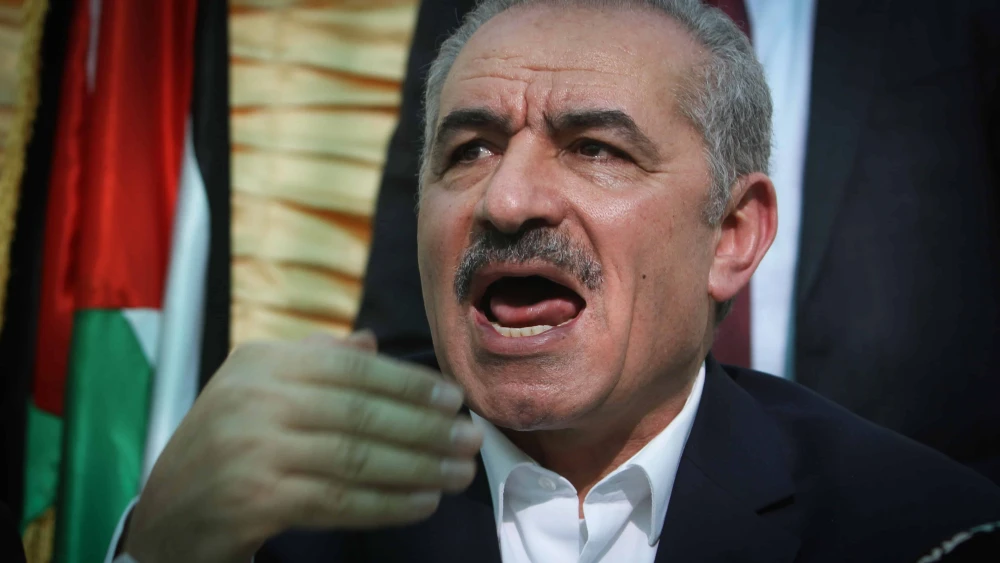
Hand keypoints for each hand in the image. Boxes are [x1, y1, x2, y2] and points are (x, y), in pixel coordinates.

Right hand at [123, 332, 481, 562]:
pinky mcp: (254, 499)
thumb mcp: (259, 389)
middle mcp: (254, 397)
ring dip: (418, 468)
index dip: (410, 384)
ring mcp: (251, 448)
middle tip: (471, 440)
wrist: (168, 514)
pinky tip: (422, 503)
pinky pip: (339, 500)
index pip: (353, 368)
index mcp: (263, 361)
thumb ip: (314, 361)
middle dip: (425, 428)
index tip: (454, 399)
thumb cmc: (229, 444)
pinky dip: (387, 503)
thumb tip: (371, 342)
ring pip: (356, 457)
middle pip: (361, 412)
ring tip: (458, 474)